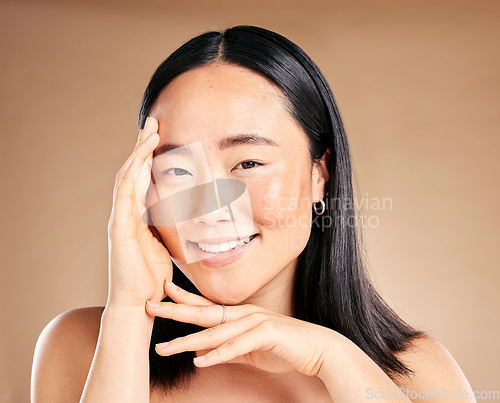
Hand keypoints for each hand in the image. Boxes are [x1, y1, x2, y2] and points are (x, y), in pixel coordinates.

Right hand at [107, 117, 171, 307]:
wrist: (138, 302)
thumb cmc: (152, 276)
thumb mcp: (166, 244)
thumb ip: (170, 226)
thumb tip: (185, 214)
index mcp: (138, 215)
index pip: (144, 178)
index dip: (151, 156)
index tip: (162, 136)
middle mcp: (127, 212)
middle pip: (134, 170)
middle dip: (143, 145)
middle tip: (153, 121)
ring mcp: (120, 218)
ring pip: (128, 176)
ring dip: (138, 152)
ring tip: (148, 130)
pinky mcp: (119, 227)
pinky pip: (124, 194)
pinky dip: (131, 174)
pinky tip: (138, 157)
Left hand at [145, 281, 337, 376]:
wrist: (318, 349)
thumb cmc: (285, 347)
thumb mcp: (250, 349)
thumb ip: (227, 349)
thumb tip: (203, 354)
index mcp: (239, 314)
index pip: (205, 306)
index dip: (183, 300)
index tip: (161, 294)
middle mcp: (244, 313)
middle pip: (203, 313)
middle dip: (175, 311)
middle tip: (149, 306)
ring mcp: (255, 322)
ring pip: (215, 332)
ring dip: (188, 341)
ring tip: (165, 348)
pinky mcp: (267, 334)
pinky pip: (237, 347)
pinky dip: (218, 354)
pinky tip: (200, 362)